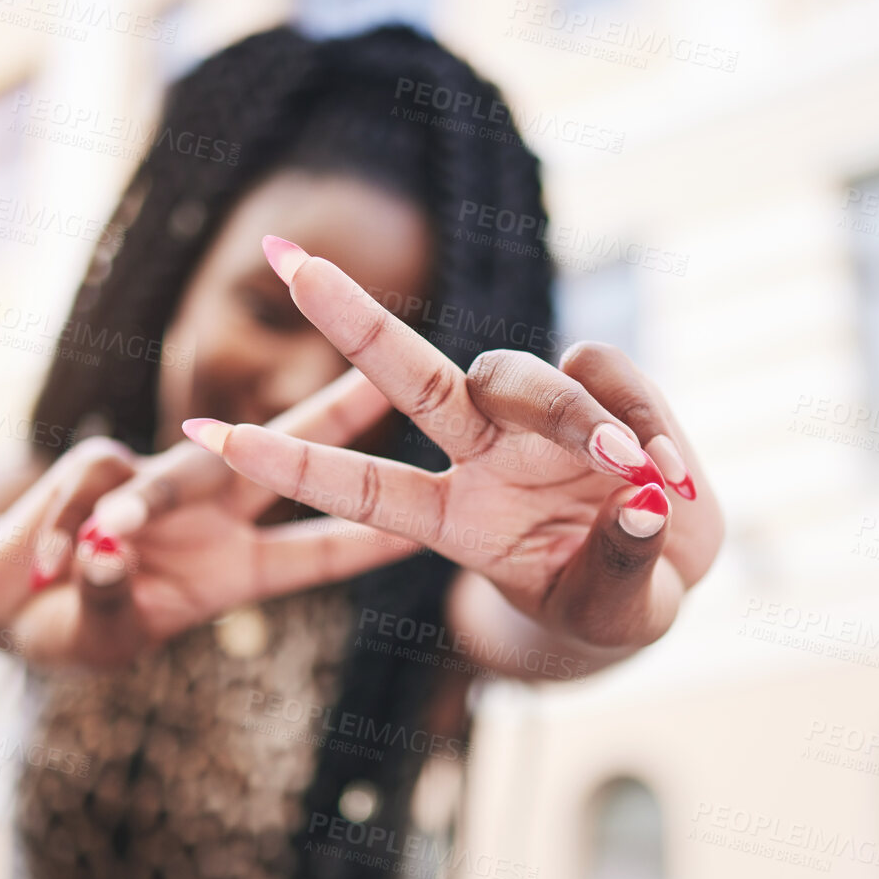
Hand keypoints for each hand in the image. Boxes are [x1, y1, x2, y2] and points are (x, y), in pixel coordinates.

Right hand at [0, 373, 419, 668]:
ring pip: (178, 465)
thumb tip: (109, 548)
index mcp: (235, 571)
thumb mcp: (99, 639)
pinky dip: (65, 533)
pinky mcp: (98, 469)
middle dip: (335, 415)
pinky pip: (90, 492)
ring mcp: (158, 487)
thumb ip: (109, 601)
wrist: (3, 601)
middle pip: (283, 455)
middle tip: (388, 379)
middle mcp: (210, 518)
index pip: (313, 554)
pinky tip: (46, 568)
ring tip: (111, 545)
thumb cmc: (68, 629)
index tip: (428, 530)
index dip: (365, 545)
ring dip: (144, 506)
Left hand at [176, 237, 723, 651]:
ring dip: (577, 418)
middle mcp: (482, 458)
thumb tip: (634, 505)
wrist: (671, 572)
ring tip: (637, 471)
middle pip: (408, 376)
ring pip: (521, 377)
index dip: (288, 464)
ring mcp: (535, 421)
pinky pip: (604, 373)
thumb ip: (619, 569)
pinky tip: (671, 471)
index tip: (207, 436)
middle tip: (291, 263)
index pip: (364, 487)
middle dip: (350, 320)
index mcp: (456, 521)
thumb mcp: (618, 614)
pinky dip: (640, 411)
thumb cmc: (618, 607)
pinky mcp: (597, 388)